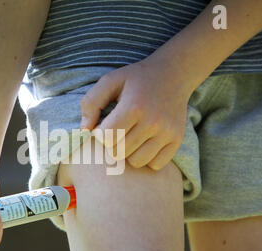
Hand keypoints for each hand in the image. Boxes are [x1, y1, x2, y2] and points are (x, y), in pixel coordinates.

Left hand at [80, 56, 191, 170]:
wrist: (173, 74)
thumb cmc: (136, 79)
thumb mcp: (110, 81)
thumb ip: (91, 103)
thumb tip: (84, 129)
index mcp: (134, 107)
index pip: (106, 138)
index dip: (100, 134)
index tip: (104, 125)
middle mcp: (153, 122)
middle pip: (119, 152)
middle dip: (112, 144)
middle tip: (117, 130)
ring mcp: (167, 133)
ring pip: (136, 162)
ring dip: (128, 153)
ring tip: (130, 137)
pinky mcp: (177, 140)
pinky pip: (155, 165)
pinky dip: (147, 158)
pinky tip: (144, 143)